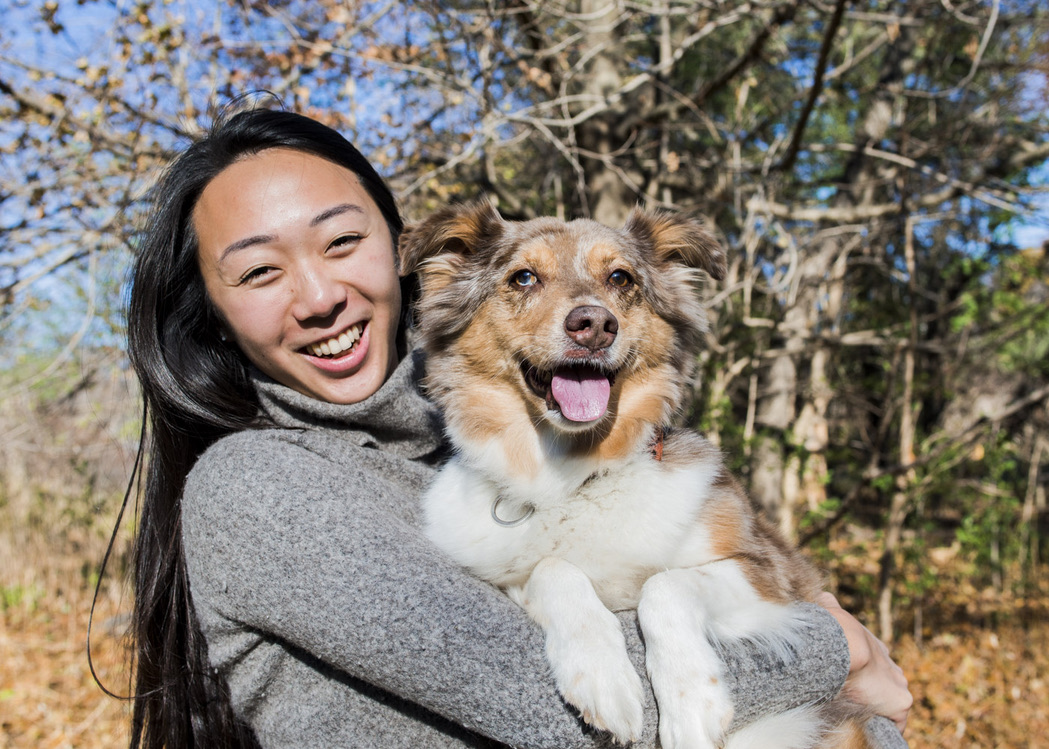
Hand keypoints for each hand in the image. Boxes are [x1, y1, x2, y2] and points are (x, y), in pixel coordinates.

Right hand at [816, 592, 911, 732]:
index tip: (855, 680)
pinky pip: (895, 722)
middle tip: (854, 699)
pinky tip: (868, 728)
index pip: (877, 665)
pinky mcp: (901, 703)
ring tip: (857, 714)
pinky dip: (883, 726)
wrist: (844, 645)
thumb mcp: (832, 612)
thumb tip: (823, 595)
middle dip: (874, 693)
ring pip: (891, 704)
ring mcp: (898, 685)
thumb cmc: (833, 628)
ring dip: (877, 709)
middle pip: (887, 685)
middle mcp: (892, 668)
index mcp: (877, 650)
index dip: (866, 673)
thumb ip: (829, 605)